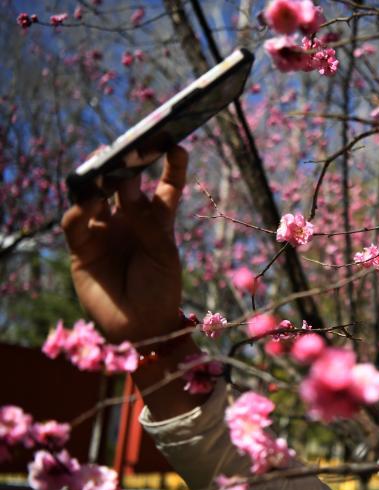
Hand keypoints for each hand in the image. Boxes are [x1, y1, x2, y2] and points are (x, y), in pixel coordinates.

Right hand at [61, 147, 187, 343]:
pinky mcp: (82, 248)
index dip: (172, 165)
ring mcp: (104, 232)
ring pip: (94, 197)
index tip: (177, 145)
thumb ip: (147, 221)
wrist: (143, 328)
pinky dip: (79, 211)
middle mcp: (129, 221)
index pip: (166, 187)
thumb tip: (126, 187)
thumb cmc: (161, 290)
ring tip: (102, 171)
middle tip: (125, 149)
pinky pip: (75, 224)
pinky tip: (88, 205)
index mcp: (158, 221)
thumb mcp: (163, 253)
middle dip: (125, 165)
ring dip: (96, 183)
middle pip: (125, 184)